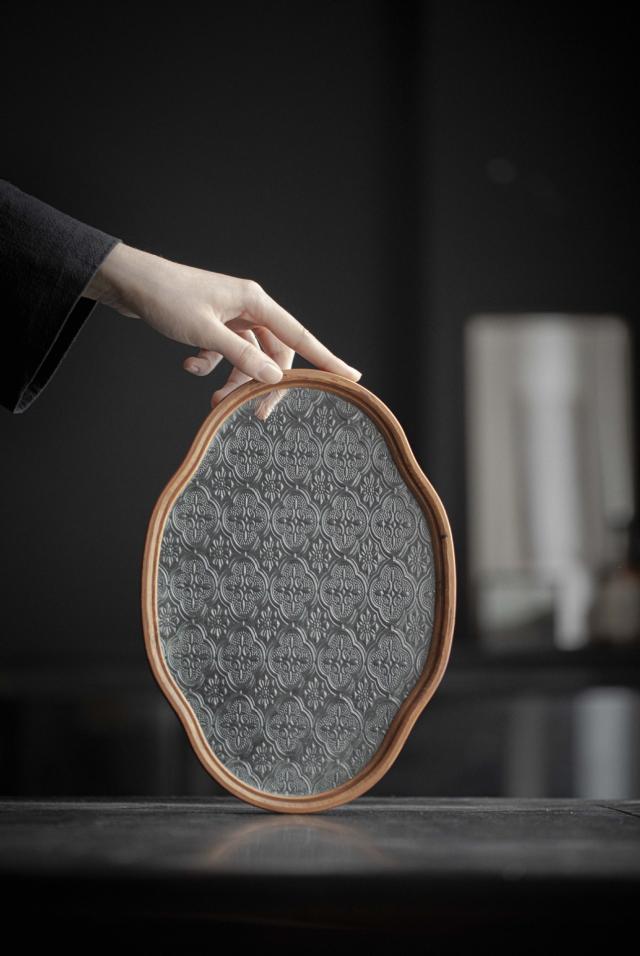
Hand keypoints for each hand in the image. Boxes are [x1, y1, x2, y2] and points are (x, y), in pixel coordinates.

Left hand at [84, 242, 361, 418]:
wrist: (131, 283)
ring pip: (248, 357)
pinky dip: (211, 364)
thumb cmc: (167, 299)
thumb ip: (242, 356)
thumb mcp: (206, 333)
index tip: (351, 377)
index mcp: (255, 301)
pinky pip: (225, 352)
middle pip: (274, 354)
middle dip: (262, 384)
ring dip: (233, 380)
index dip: (327, 359)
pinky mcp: (214, 324)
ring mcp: (231, 316)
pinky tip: (190, 365)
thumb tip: (274, 378)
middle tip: (252, 413)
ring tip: (212, 400)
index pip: (300, 336)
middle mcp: (248, 307)